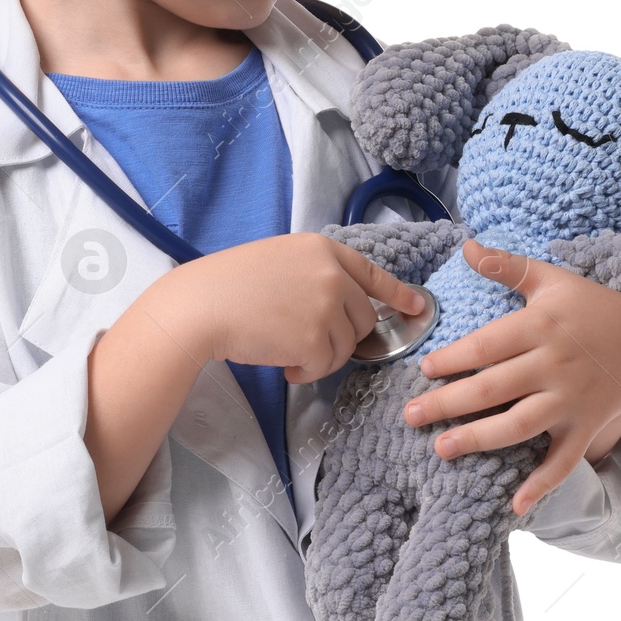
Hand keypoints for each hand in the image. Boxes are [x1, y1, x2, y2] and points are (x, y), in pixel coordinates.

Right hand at [149, 232, 426, 384]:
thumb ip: (319, 274)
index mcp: (323, 249)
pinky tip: (283, 363)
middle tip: (309, 341)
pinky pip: (326, 366)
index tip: (418, 307)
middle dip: (343, 336)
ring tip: (287, 349)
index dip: (399, 293)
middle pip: (364, 317)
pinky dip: (307, 371)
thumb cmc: (232, 284)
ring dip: (321, 356)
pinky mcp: (316, 339)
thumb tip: (349, 305)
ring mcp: (326, 306)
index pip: (374, 273)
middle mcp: (332, 274)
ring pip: (347, 346)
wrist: (203, 305)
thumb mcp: (282, 260)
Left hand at [402, 237, 620, 514]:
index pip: (486, 345)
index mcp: (539, 327)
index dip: (452, 358)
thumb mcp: (551, 278)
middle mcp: (553, 365)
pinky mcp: (587, 426)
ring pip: (519, 425)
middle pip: (492, 388)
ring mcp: (571, 399)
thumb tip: (466, 246)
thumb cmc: (591, 302)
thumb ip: (507, 265)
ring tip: (441, 448)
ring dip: (478, 440)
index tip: (423, 370)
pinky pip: (564, 461)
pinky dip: (542, 485)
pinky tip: (514, 506)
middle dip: (447, 403)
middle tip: (411, 416)